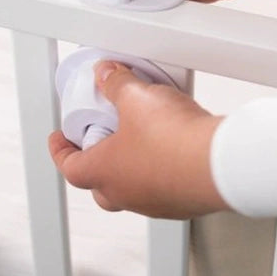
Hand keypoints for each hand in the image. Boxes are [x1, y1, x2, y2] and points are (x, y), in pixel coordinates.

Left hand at [48, 61, 227, 219]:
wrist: (218, 163)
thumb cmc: (172, 140)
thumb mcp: (135, 96)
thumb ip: (116, 83)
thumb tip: (105, 73)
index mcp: (104, 173)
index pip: (70, 167)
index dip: (60, 151)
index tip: (59, 139)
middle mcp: (128, 194)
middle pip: (100, 186)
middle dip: (97, 164)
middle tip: (101, 140)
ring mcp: (157, 201)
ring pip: (134, 187)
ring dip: (132, 165)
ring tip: (140, 137)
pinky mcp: (185, 201)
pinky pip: (164, 186)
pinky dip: (162, 168)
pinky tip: (173, 147)